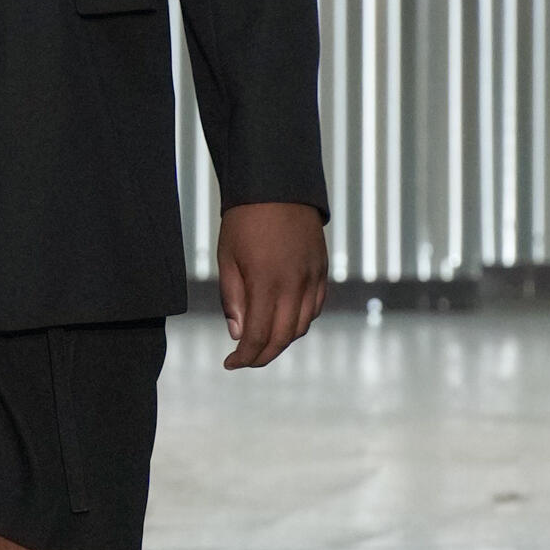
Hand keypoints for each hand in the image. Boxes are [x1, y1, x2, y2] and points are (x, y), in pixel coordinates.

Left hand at [216, 203, 327, 369]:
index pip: (259, 336)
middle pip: (284, 337)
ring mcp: (312, 277)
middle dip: (263, 355)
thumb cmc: (244, 220)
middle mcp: (294, 284)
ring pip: (302, 325)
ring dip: (282, 340)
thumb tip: (238, 335)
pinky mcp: (321, 270)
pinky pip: (315, 307)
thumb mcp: (227, 258)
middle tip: (245, 360)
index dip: (245, 356)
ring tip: (261, 341)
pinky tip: (284, 321)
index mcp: (266, 282)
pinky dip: (300, 321)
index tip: (230, 363)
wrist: (277, 185)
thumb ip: (233, 299)